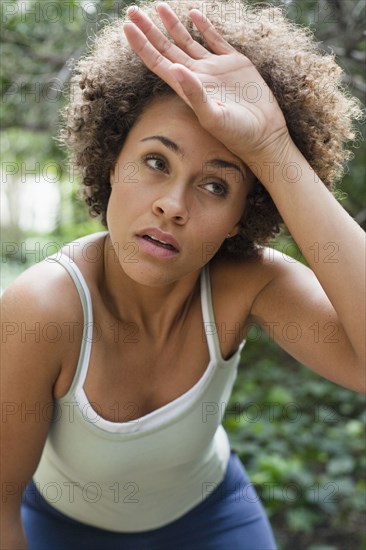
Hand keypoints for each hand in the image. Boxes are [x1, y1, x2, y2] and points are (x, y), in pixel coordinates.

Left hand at [123, 2, 289, 165]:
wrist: (264, 135)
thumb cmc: (237, 134)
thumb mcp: (214, 117)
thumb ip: (195, 94)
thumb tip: (176, 69)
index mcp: (187, 88)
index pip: (158, 63)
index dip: (142, 45)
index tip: (127, 26)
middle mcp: (198, 76)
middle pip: (167, 48)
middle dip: (149, 30)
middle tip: (132, 11)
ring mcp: (215, 68)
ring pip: (188, 41)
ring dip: (172, 24)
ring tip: (158, 6)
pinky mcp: (235, 63)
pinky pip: (215, 40)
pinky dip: (205, 26)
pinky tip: (193, 13)